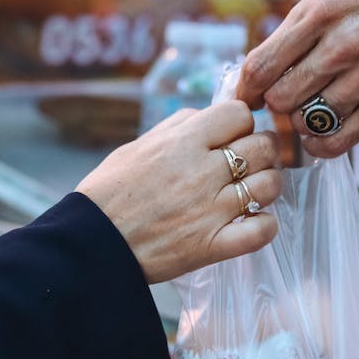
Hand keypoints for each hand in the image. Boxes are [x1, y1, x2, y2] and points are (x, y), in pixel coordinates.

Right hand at [76, 101, 281, 282]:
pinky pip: (262, 230)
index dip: (241, 121)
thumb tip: (208, 116)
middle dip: (262, 149)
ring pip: (270, 184)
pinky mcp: (212, 245)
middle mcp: (202, 172)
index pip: (239, 113)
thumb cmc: (108, 193)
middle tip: (250, 161)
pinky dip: (265, 224)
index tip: (233, 134)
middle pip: (263, 146)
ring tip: (252, 189)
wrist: (88, 244)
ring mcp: (211, 210)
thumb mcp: (137, 146)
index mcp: (182, 143)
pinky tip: (253, 221)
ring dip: (267, 184)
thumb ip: (177, 127)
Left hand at [236, 0, 358, 157]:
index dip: (246, 90)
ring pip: (307, 122)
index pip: (259, 67)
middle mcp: (345, 45)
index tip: (247, 99)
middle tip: (287, 102)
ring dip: (303, 122)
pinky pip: (336, 142)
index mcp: (321, 13)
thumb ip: (290, 34)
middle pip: (280, 99)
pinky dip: (321, 144)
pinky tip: (324, 130)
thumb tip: (250, 79)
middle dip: (276, 106)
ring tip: (314, 108)